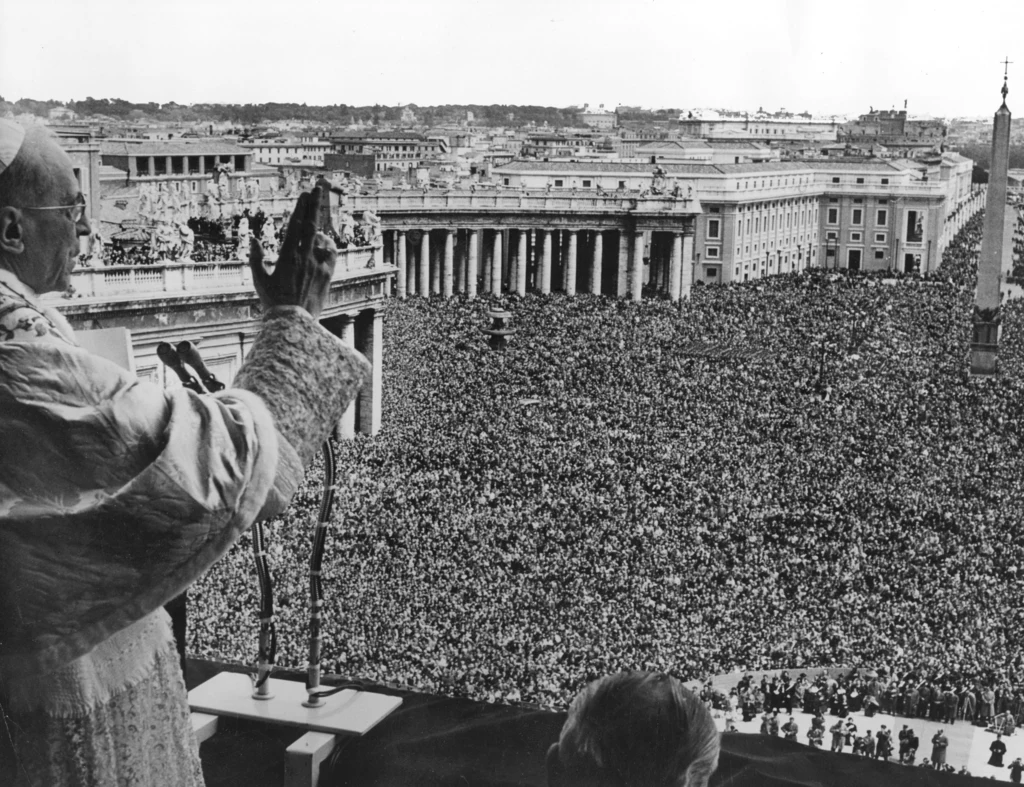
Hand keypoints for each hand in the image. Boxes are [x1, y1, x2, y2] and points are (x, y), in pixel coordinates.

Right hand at [250, 187, 335, 318]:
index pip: (295, 226)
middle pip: (311, 225)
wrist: (293, 321)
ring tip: (317, 212)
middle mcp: (304, 258)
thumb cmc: (273, 301)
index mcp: (287, 256)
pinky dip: (329, 245)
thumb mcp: (259, 279)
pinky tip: (324, 240)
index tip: (303, 195)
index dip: (300, 208)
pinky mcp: (327, 275)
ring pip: (322, 238)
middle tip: (316, 189)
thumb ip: (255, 257)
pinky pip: (332, 255)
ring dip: (320, 224)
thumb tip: (254, 239)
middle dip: (313, 205)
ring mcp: (317, 266)